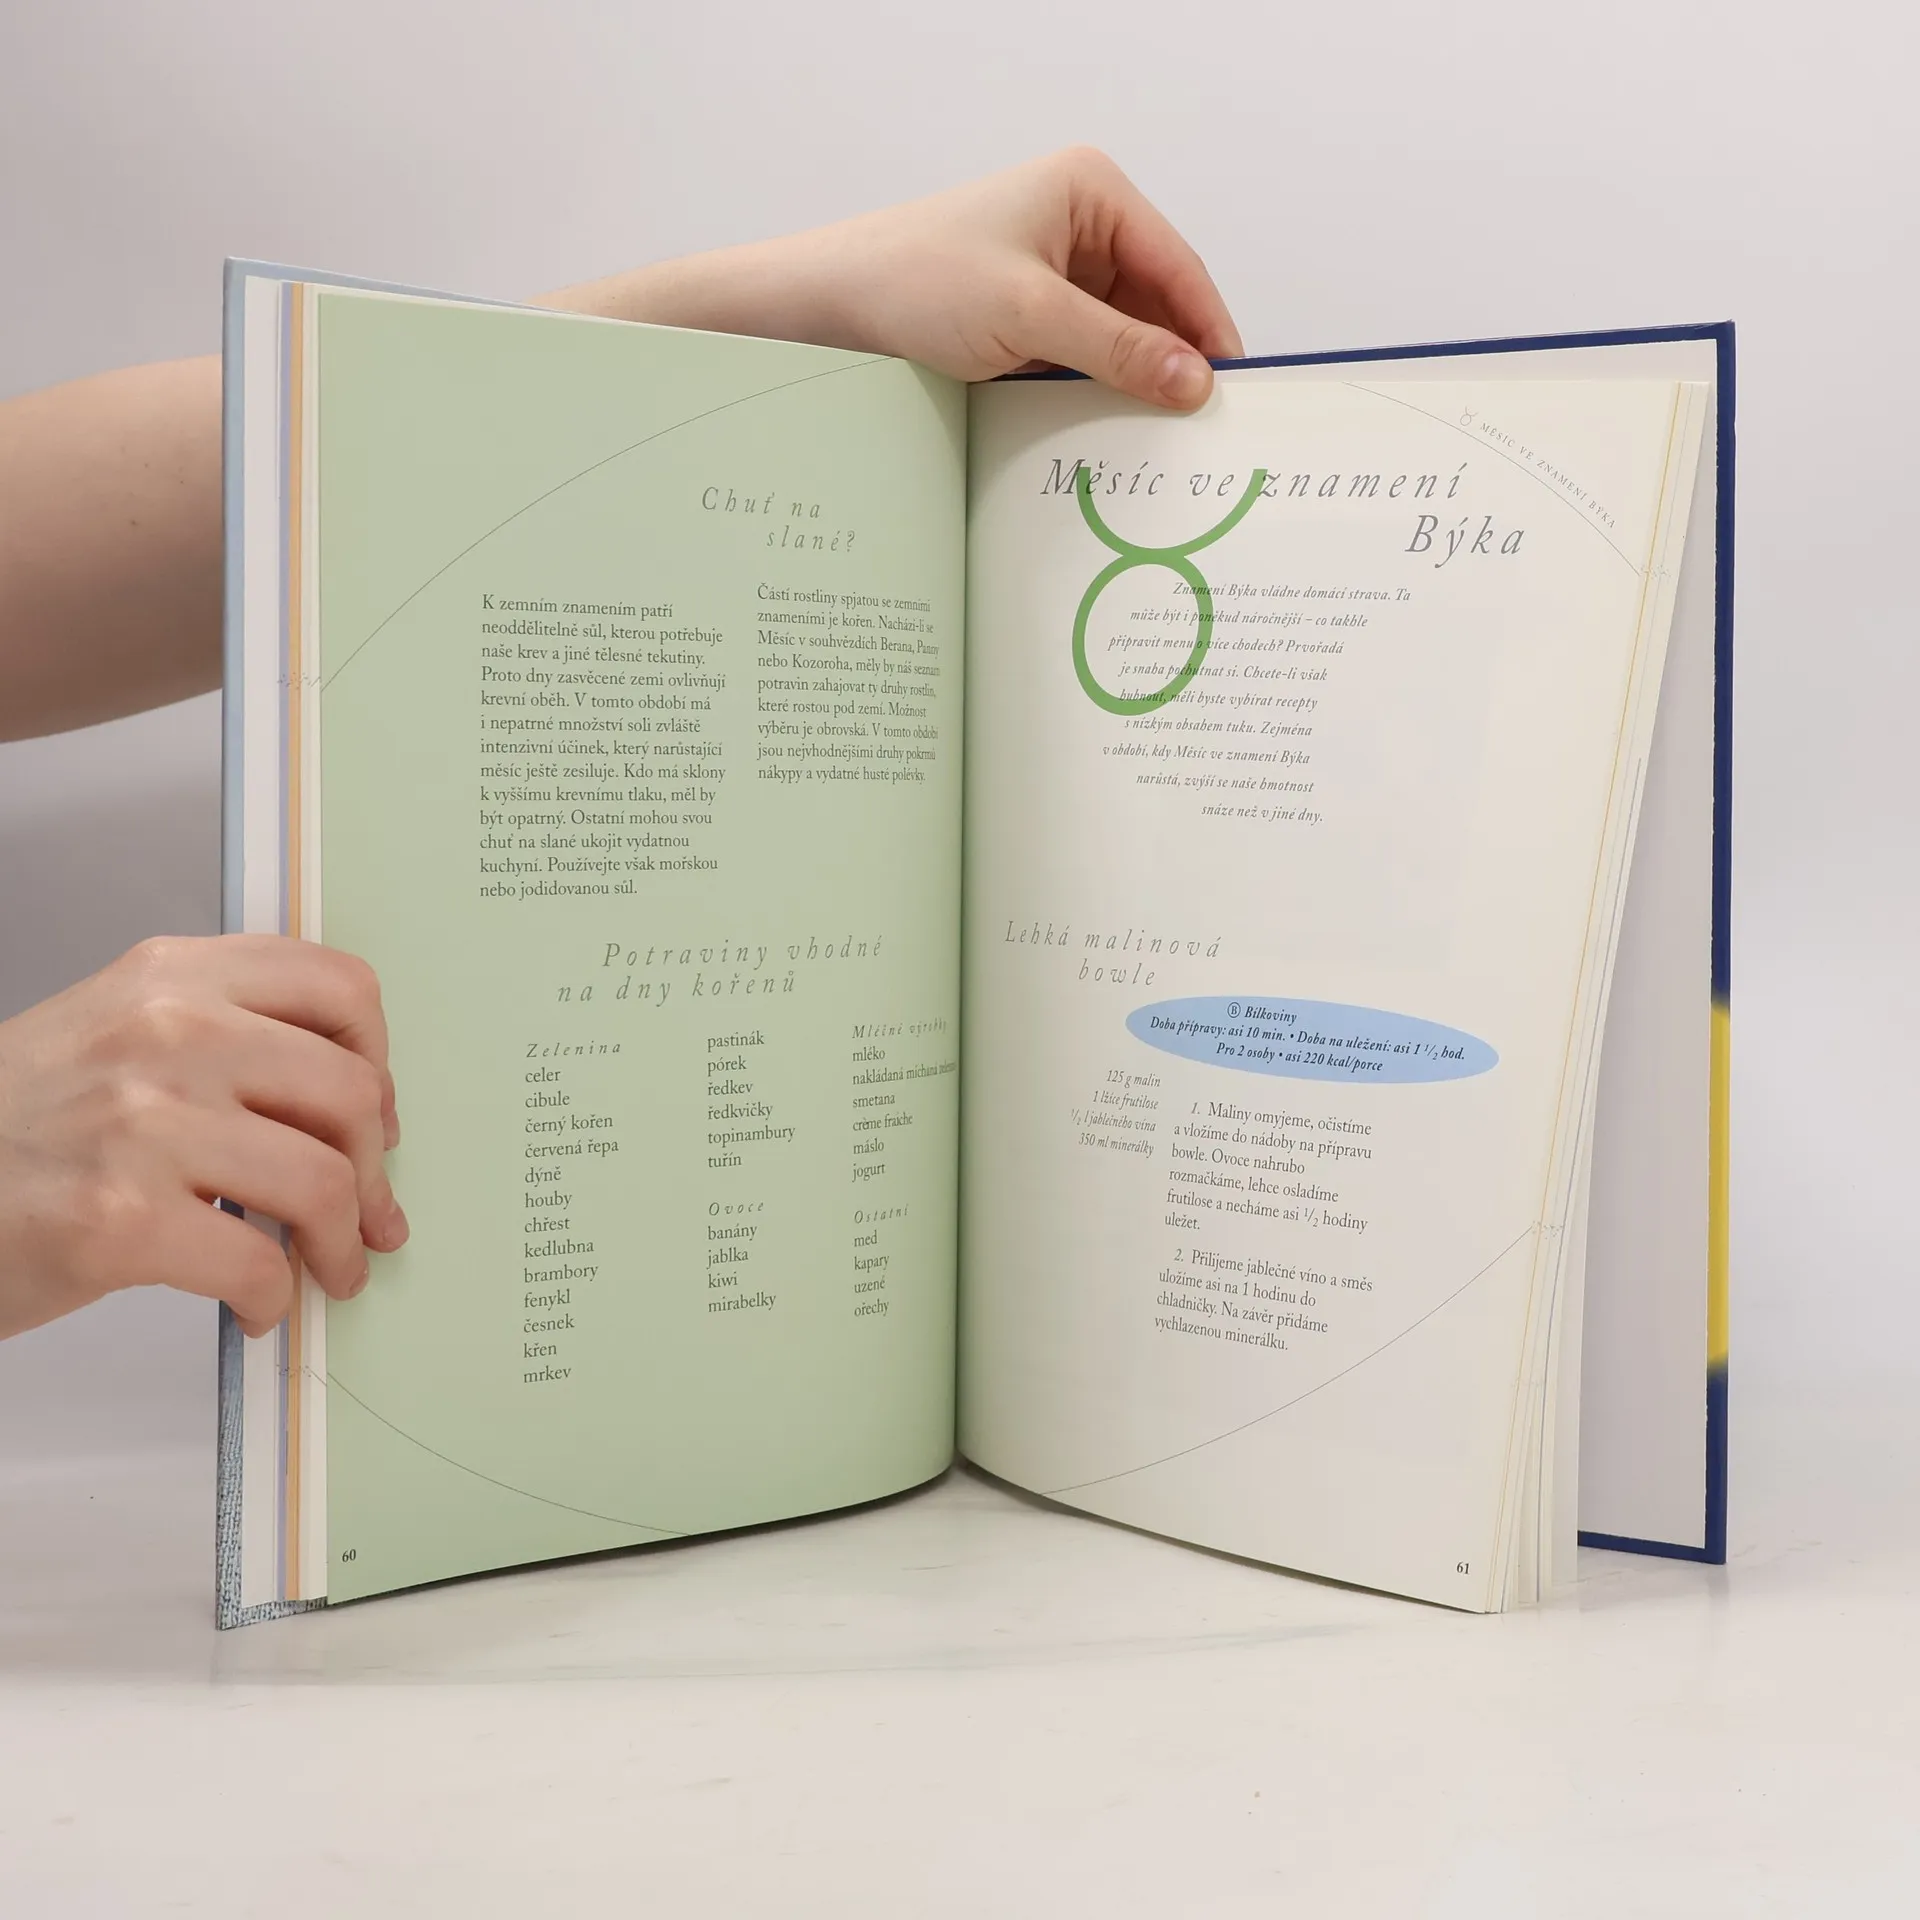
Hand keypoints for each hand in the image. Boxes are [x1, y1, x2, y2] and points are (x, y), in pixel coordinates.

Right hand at [0, 935, 406, 1340]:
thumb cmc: (14, 1125)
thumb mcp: (115, 1033)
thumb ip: (226, 1037)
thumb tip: (352, 1105)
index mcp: (173, 978)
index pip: (339, 989)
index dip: (379, 1063)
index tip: (371, 1118)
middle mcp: (166, 1033)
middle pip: (350, 1093)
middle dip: (373, 1172)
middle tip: (368, 1215)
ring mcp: (142, 1124)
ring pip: (323, 1182)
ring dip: (343, 1244)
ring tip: (330, 1269)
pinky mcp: (119, 1219)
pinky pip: (259, 1263)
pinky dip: (276, 1298)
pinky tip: (257, 1306)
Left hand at [545, 147, 1244, 410]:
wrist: (823, 309)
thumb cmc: (911, 281)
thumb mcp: (1029, 316)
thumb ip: (1118, 350)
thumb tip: (1194, 381)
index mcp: (1091, 191)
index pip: (1179, 268)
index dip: (1211, 334)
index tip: (1237, 398)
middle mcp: (1078, 224)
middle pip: (1156, 306)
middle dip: (1173, 365)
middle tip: (1201, 437)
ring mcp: (1051, 272)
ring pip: (1120, 339)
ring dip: (1132, 387)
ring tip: (1155, 444)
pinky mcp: (1025, 317)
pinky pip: (1081, 358)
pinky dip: (1094, 394)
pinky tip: (1104, 435)